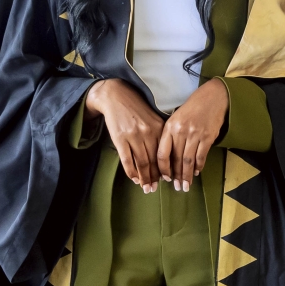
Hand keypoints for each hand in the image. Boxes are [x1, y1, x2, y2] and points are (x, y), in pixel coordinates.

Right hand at [85, 78, 165, 192]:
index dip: (166, 168)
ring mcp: (133, 136)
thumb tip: (167, 155)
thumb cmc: (136, 109)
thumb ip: (160, 134)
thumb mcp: (153, 118)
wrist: (116, 96)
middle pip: (154, 160)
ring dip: (144, 178)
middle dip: (155, 177)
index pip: (165, 153)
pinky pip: (127, 160)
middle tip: (155, 189)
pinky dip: (131, 172)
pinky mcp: (120, 139)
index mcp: (159, 128)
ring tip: (146, 188)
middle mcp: (148, 133)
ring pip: (141, 162)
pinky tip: (134, 179)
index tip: (167, 179)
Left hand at [157, 78, 227, 191]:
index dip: (163, 169)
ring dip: (187, 175)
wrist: (213, 96)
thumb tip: (168, 158)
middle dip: (176, 176)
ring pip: (188, 161)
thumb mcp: (176, 118)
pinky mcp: (208, 136)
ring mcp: (195, 134)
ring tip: (186, 186)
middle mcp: (181, 132)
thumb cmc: (192, 107)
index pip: (162, 154)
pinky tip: (197, 172)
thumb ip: (170, 135)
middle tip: (177, 188)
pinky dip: (199, 166)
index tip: (164, 178)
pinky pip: (201, 156)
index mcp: (170, 127)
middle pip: (176, 160)